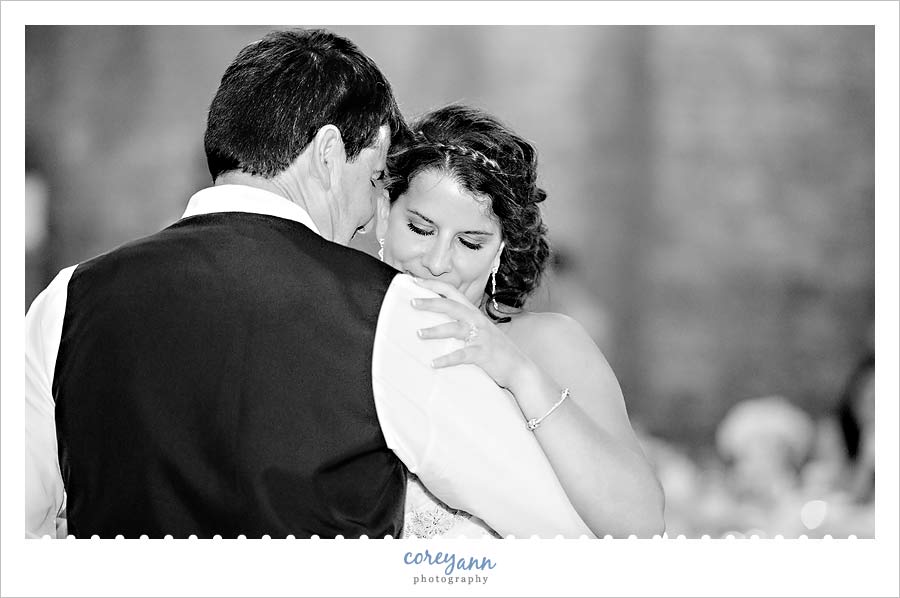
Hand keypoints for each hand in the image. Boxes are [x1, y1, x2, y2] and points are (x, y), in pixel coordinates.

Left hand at [411, 278, 533, 390]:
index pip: (452, 292)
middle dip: (431, 302)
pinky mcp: (483, 354)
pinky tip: (433, 363)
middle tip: (412, 301)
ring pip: (456, 328)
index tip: (415, 281)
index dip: (434, 285)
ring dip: (436, 330)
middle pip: (451, 306)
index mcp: (474, 313)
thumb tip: (437, 322)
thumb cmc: (495, 350)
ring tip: (419, 333)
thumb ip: (462, 324)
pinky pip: (462, 355)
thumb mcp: (479, 331)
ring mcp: (481, 337)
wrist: (519, 367)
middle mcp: (477, 321)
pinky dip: (447, 359)